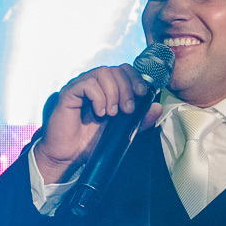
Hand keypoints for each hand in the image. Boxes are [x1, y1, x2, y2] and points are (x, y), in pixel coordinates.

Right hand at [35, 64, 162, 183]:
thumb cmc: (92, 141)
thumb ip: (140, 120)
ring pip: (103, 72)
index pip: (124, 70)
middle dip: (127, 88)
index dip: (135, 78)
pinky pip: (87, 84)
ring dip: (113, 93)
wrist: (70, 155)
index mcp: (107, 88)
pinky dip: (98, 98)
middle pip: (115, 69)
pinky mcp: (69, 93)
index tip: (142, 94)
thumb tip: (157, 107)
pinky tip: (99, 113)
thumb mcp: (123, 130)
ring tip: (112, 113)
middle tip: (127, 110)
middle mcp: (94, 83)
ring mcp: (80, 86)